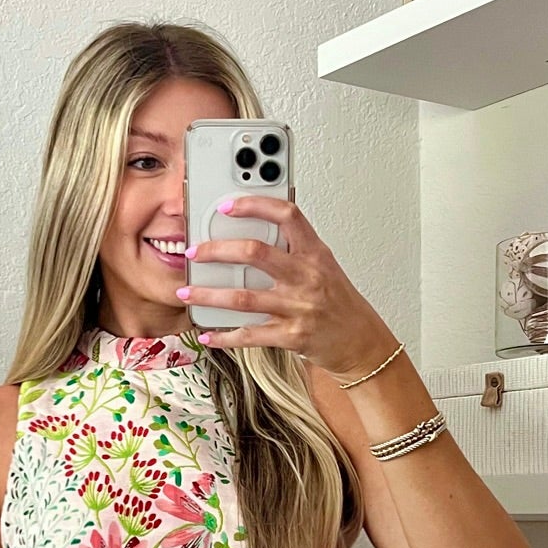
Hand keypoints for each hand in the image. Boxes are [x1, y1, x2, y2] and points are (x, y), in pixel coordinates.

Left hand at [181, 193, 396, 381]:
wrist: (361, 342)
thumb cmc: (339, 302)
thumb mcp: (324, 266)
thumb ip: (293, 249)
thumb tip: (254, 231)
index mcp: (315, 253)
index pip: (287, 216)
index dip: (255, 206)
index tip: (227, 205)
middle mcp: (307, 277)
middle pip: (254, 253)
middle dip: (216, 251)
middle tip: (194, 251)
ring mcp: (298, 307)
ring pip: (243, 298)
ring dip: (208, 295)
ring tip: (186, 292)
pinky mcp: (291, 336)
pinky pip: (249, 335)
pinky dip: (224, 336)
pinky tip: (207, 334)